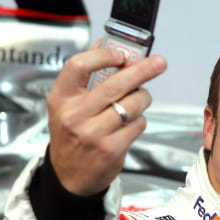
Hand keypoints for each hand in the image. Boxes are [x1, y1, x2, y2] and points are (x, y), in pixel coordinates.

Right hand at [46, 49, 166, 194]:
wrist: (69, 176)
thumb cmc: (72, 135)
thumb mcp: (68, 105)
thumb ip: (86, 76)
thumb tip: (106, 44)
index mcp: (61, 98)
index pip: (78, 66)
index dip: (103, 55)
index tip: (121, 54)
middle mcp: (75, 115)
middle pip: (115, 84)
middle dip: (143, 70)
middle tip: (159, 63)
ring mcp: (93, 133)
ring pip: (133, 104)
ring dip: (143, 98)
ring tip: (139, 100)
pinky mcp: (111, 149)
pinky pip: (138, 124)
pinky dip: (140, 120)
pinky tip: (130, 123)